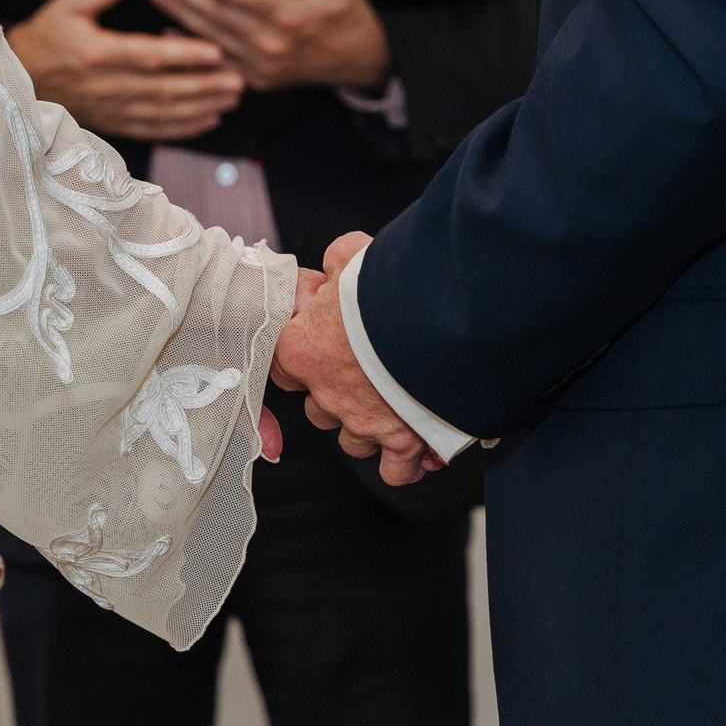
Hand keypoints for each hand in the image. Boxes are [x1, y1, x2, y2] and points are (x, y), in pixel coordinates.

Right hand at [4, 0, 245, 140]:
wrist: (18, 79)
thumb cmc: (46, 35)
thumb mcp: (67, 3)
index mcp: (97, 53)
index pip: (149, 55)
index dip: (184, 55)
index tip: (216, 51)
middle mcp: (107, 86)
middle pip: (165, 90)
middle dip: (205, 87)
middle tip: (239, 80)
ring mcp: (111, 110)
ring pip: (163, 114)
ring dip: (201, 108)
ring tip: (232, 99)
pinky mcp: (113, 124)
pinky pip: (153, 131)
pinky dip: (183, 129)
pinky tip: (209, 119)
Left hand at [148, 0, 392, 92]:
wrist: (359, 64)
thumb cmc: (350, 18)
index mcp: (292, 17)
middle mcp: (272, 44)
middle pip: (217, 15)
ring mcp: (261, 66)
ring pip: (211, 38)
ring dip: (180, 15)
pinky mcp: (256, 80)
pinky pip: (217, 62)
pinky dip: (191, 46)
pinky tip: (168, 30)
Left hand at [269, 234, 443, 486]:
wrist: (445, 314)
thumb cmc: (393, 284)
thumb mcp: (353, 254)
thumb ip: (337, 263)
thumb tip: (337, 266)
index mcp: (303, 351)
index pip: (281, 367)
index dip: (302, 359)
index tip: (320, 350)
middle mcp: (327, 394)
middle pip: (319, 410)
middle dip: (339, 396)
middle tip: (368, 374)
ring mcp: (364, 422)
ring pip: (353, 442)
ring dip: (369, 427)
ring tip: (396, 406)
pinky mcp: (403, 441)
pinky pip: (395, 471)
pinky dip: (404, 463)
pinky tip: (416, 449)